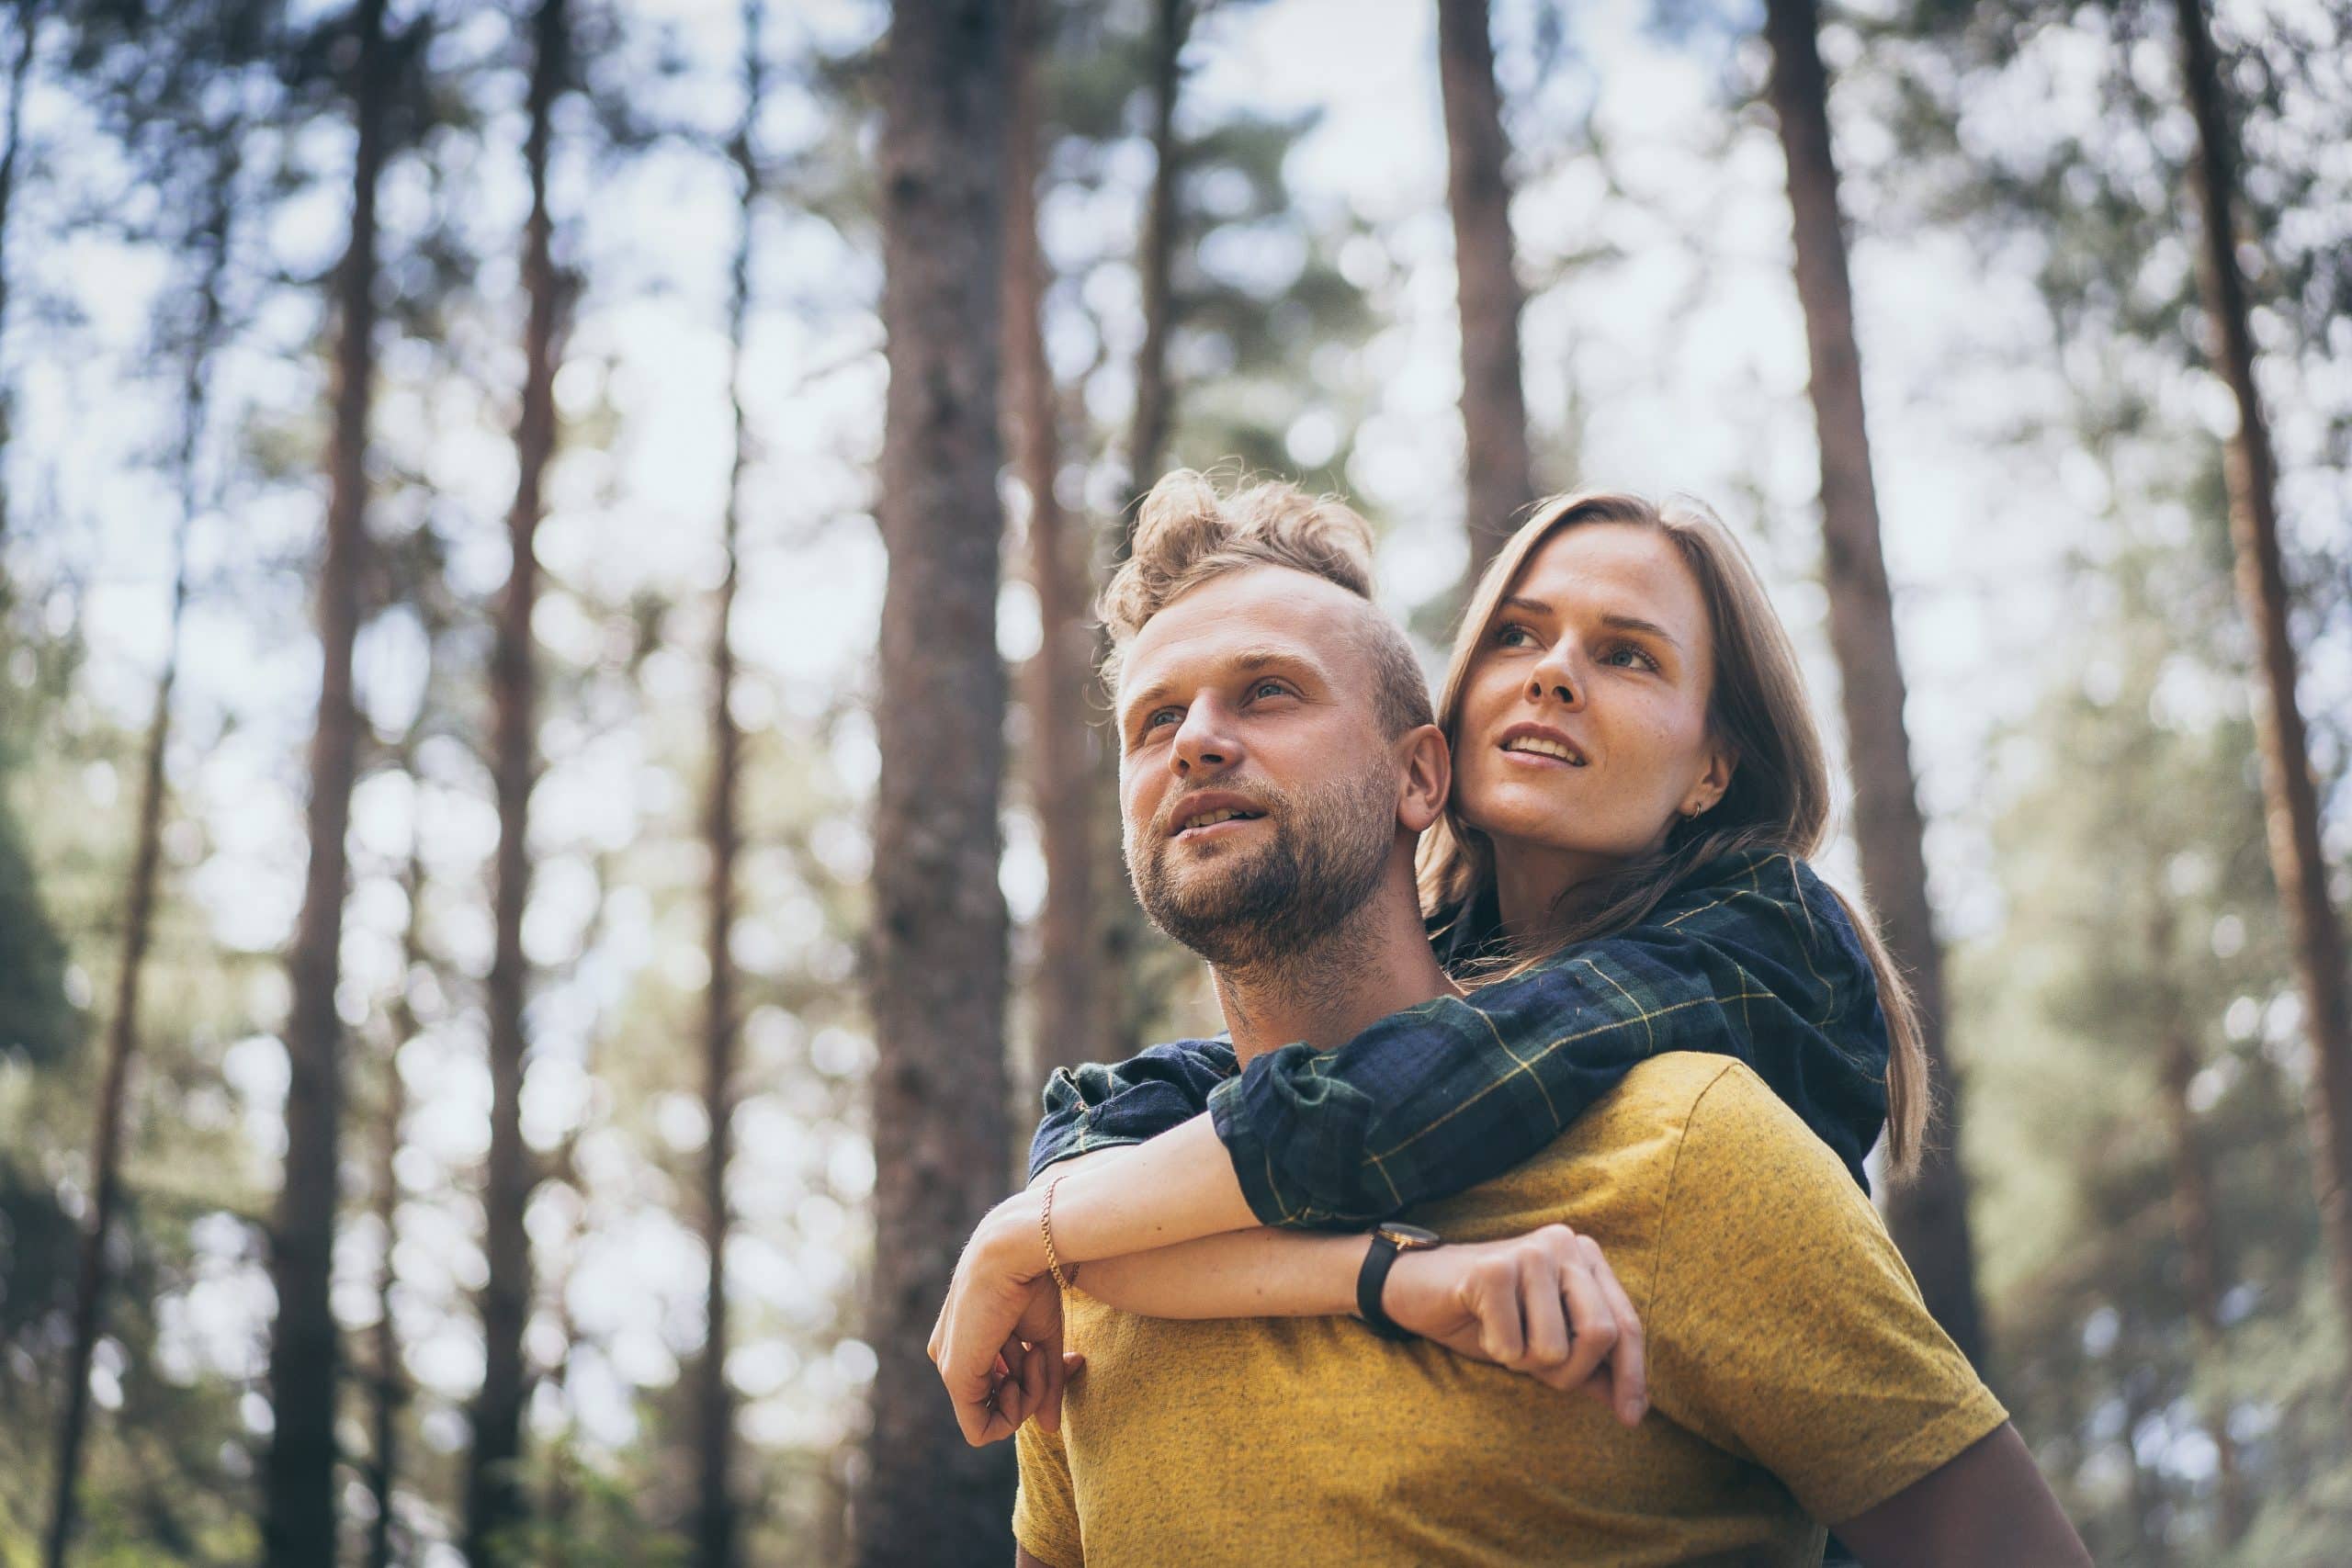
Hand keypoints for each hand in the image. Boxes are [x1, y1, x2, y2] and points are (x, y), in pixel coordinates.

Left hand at [927, 1192, 1070, 1444]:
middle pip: (1000, 1403)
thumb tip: (1050, 1428)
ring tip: (1037, 1351)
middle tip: (1056, 1360)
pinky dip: (1016, 1412)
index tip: (1066, 1359)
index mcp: (968, 1342)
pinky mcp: (955, 1376)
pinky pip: (984, 1427)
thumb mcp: (1045, 1338)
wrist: (1015, 1250)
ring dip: (1030, 1394)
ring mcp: (951, 1367)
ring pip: (995, 1418)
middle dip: (1036, 1389)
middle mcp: (952, 1356)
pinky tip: (1027, 1367)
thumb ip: (1046, 1382)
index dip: (1038, 1382)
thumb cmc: (1032, 1281)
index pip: (1003, 1385)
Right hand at [1380, 1224, 1647, 1425]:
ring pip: (1555, 1347)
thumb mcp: (1544, 1343)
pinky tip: (1481, 1326)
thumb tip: (1633, 1408)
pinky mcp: (1492, 1269)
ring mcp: (1529, 1252)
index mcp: (1584, 1257)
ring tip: (1502, 1336)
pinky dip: (1496, 1351)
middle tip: (1531, 1367)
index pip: (1625, 1323)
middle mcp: (1564, 1244)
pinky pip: (1512, 1347)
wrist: (1414, 1288)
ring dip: (1524, 1362)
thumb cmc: (1485, 1316)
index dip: (1631, 1375)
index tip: (1631, 1418)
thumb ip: (1589, 1367)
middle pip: (1600, 1334)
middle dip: (1568, 1370)